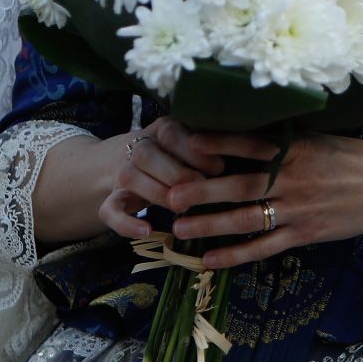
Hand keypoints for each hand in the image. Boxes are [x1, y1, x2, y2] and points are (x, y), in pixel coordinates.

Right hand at [99, 117, 245, 239]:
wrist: (117, 163)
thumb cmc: (174, 158)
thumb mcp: (191, 146)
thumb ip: (214, 148)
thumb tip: (253, 153)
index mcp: (161, 130)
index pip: (172, 133)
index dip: (195, 151)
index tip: (219, 166)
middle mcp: (137, 148)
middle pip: (147, 154)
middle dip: (176, 172)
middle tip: (201, 187)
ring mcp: (120, 175)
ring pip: (130, 178)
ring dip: (156, 193)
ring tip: (180, 207)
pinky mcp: (109, 201)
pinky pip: (110, 211)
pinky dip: (126, 223)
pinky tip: (148, 231)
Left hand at [160, 131, 362, 269]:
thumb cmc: (358, 157)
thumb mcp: (324, 138)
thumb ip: (288, 140)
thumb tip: (249, 132)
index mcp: (297, 148)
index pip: (250, 143)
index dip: (217, 142)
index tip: (185, 141)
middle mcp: (294, 178)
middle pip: (240, 184)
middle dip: (202, 190)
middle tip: (169, 195)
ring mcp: (299, 208)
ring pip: (247, 219)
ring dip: (211, 224)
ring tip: (180, 227)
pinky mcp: (306, 233)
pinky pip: (265, 246)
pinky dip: (236, 255)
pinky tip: (210, 260)